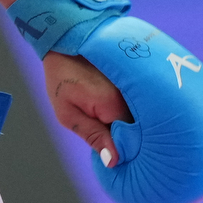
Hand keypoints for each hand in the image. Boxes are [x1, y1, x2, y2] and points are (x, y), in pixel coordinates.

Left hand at [42, 50, 129, 165]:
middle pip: (138, 130)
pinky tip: (114, 106)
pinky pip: (140, 103)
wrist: (66, 42)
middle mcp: (130, 95)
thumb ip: (92, 136)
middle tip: (102, 131)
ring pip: (140, 117)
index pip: (128, 142)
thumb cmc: (61, 79)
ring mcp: (136, 85)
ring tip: (105, 115)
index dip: (120, 152)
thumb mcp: (67, 113)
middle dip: (125, 138)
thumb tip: (113, 160)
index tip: (109, 154)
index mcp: (112, 105)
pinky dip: (132, 111)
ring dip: (130, 124)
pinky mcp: (136, 78)